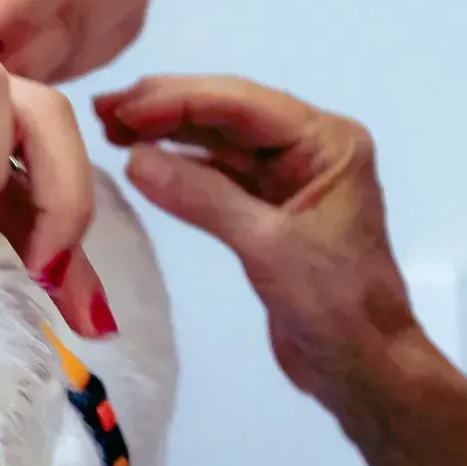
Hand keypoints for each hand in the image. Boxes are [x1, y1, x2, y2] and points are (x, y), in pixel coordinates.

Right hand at [94, 74, 415, 406]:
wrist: (362, 365)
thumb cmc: (333, 305)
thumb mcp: (268, 247)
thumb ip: (203, 199)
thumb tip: (135, 159)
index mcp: (327, 142)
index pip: (244, 104)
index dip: (179, 99)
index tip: (123, 107)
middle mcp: (310, 149)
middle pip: (229, 115)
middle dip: (167, 107)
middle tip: (104, 106)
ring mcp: (289, 179)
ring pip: (220, 143)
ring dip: (168, 133)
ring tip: (111, 126)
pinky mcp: (269, 212)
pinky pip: (219, 177)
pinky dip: (181, 169)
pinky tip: (143, 160)